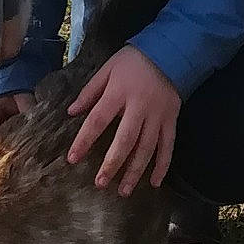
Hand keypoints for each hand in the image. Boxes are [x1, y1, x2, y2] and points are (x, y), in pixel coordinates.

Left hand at [66, 47, 179, 195]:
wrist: (170, 52)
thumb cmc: (134, 61)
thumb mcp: (108, 68)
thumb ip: (90, 91)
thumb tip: (71, 112)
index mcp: (119, 93)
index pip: (97, 120)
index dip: (84, 141)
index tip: (72, 159)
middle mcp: (139, 107)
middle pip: (124, 140)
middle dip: (112, 164)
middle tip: (100, 184)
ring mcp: (158, 116)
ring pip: (147, 148)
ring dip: (135, 171)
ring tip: (123, 191)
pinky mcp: (171, 120)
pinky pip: (168, 147)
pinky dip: (162, 166)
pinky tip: (154, 183)